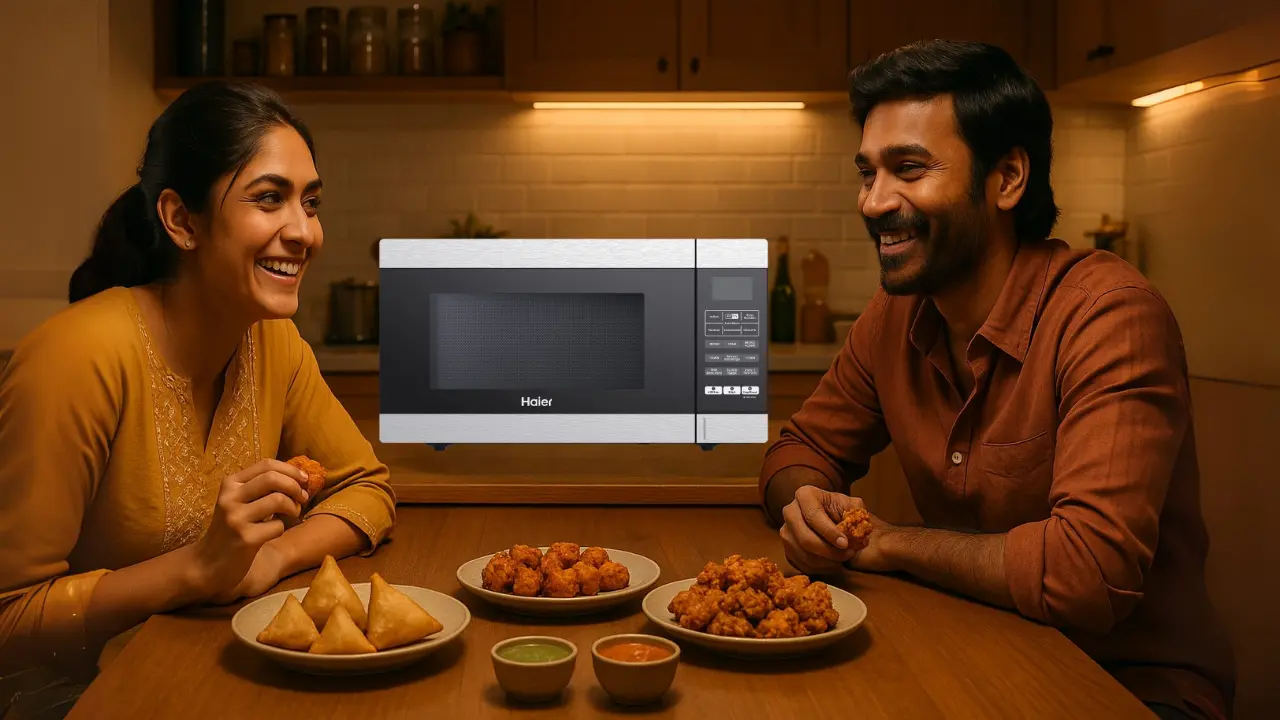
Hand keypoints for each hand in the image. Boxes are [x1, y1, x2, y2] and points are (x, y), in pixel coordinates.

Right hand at [191, 459, 309, 602]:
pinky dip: (282, 528)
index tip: (305, 479)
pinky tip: (273, 532)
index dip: (291, 470)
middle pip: (273, 479)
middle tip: (303, 497)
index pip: (266, 465)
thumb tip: (299, 477)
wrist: (209, 562)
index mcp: (230, 484)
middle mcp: (230, 498)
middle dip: (295, 486)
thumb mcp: (240, 502)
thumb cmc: (232, 528)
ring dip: (293, 507)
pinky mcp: (245, 538)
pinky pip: (277, 526)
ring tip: (293, 514)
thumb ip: (261, 488)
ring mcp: (236, 518)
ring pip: (278, 500)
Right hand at [780, 486, 895, 574]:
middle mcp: (790, 511)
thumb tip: (856, 526)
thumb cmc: (842, 511)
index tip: (846, 543)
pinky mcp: (787, 549)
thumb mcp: (852, 505)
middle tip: (848, 553)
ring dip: (827, 562)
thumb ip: (856, 512)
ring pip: (804, 555)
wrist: (832, 519)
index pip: (813, 515)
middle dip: (829, 551)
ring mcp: (786, 532)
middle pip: (805, 539)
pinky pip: (801, 565)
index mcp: (805, 495)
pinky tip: (834, 563)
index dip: (829, 532)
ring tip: (844, 558)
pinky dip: (820, 569)